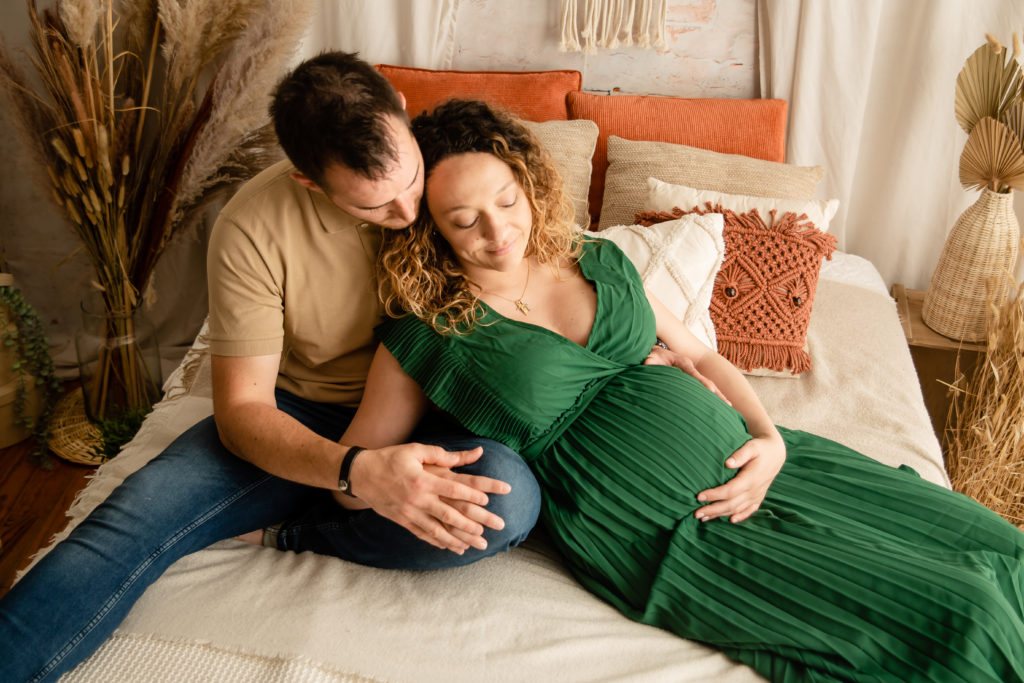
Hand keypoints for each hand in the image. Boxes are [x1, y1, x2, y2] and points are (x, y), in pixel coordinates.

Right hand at [344, 443, 510, 553]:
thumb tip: (472, 453)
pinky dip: (440, 543)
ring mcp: (410, 513)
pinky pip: (424, 535)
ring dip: (461, 538)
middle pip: (451, 514)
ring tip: (479, 544)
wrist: (359, 475)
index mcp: (423, 479)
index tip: (490, 500)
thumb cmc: (390, 458)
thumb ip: (441, 454)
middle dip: (475, 522)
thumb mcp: (415, 450)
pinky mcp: (403, 521)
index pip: (453, 489)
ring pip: (439, 530)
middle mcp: (418, 499)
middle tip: (495, 527)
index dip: (473, 494)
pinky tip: (454, 547)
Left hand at [644, 345, 730, 405]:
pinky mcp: (691, 379)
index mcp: (683, 363)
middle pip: (707, 382)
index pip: (695, 374)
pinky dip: (710, 396)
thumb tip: (647, 364)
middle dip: (717, 393)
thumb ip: (649, 361)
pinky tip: (716, 406)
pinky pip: (703, 389)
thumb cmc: (652, 356)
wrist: (655, 352)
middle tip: (728, 405)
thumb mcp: (649, 357)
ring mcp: (692, 374)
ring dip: (717, 396)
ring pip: (708, 386)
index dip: (703, 383)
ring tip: (728, 408)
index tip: (711, 390)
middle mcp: (691, 368)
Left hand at [695, 433, 785, 522]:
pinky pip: (749, 510)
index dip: (714, 495)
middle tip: (696, 513)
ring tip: (704, 518)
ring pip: (737, 509)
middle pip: (731, 504)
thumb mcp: (752, 447)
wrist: (776, 454)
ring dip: (720, 514)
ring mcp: (757, 495)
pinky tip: (730, 520)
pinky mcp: (758, 497)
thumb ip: (740, 454)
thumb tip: (728, 463)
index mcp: (751, 479)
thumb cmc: (761, 448)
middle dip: (713, 509)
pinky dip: (740, 516)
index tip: (699, 496)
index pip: (729, 491)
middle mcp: (754, 490)